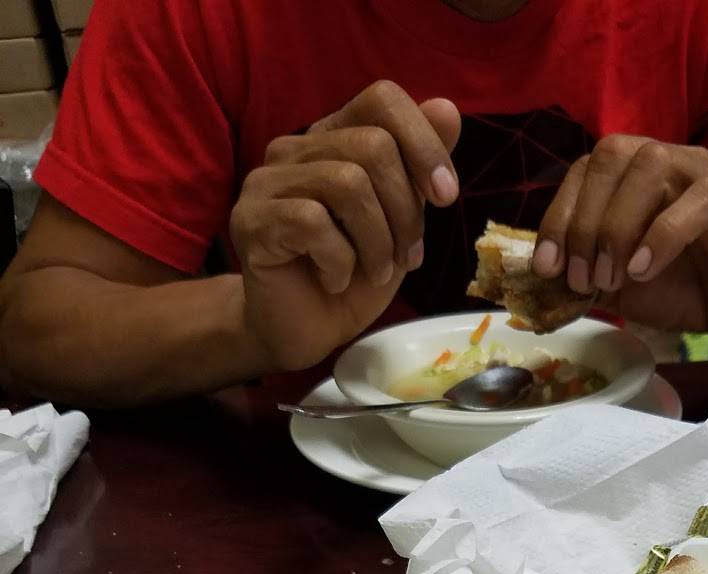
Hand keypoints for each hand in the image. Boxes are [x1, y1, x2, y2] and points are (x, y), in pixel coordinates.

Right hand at [230, 82, 460, 371]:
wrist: (304, 331)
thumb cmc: (352, 277)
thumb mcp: (400, 223)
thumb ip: (417, 168)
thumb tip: (447, 108)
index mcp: (332, 138)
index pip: (381, 100)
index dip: (423, 143)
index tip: (445, 196)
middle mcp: (295, 149)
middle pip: (373, 146)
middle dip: (406, 211)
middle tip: (407, 257)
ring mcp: (266, 182)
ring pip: (346, 183)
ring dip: (377, 241)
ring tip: (375, 272)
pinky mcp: (251, 221)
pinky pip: (312, 223)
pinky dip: (339, 261)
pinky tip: (335, 280)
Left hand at [533, 136, 707, 341]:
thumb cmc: (686, 288)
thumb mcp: (621, 287)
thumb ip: (584, 276)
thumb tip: (539, 282)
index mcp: (633, 176)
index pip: (584, 170)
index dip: (558, 216)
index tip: (546, 268)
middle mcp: (665, 161)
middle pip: (610, 157)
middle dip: (585, 222)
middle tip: (584, 278)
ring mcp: (700, 175)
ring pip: (649, 167)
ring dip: (619, 227)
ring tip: (616, 277)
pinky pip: (694, 201)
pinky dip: (660, 236)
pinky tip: (644, 271)